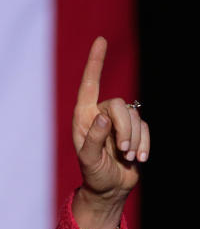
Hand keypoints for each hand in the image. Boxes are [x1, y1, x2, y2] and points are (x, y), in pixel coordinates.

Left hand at [72, 37, 148, 205]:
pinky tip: (139, 159)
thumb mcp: (89, 160)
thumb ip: (93, 139)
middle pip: (119, 105)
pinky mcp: (135, 130)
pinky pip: (146, 128)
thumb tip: (103, 116)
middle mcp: (100, 114)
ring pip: (135, 117)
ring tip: (127, 157)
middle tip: (122, 151)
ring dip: (134, 140)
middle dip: (124, 129)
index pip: (89, 84)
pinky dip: (144, 144)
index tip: (101, 40)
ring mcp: (119, 121)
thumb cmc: (93, 174)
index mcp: (83, 116)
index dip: (96, 61)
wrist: (110, 188)